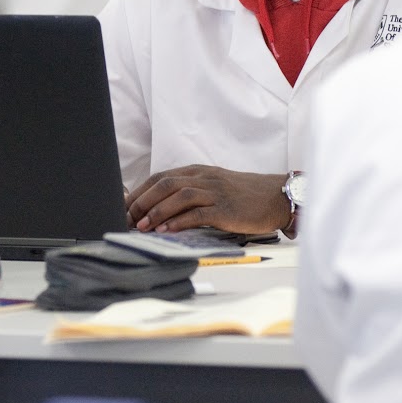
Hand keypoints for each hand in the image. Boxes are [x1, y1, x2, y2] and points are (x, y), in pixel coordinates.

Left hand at [125, 166, 290, 234]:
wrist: (278, 197)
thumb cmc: (244, 196)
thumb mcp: (214, 187)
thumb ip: (190, 193)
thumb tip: (159, 210)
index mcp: (198, 172)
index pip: (161, 177)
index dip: (139, 192)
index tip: (123, 208)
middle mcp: (204, 178)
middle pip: (165, 184)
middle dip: (141, 201)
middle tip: (126, 218)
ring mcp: (215, 192)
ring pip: (179, 195)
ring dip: (156, 211)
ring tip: (141, 226)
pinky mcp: (226, 209)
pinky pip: (197, 213)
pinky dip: (179, 221)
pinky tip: (166, 230)